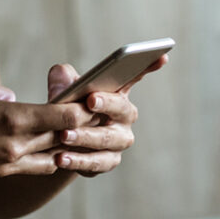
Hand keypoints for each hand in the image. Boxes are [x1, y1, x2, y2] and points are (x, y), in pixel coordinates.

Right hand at [0, 77, 91, 182]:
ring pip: (53, 157)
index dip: (83, 109)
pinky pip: (34, 168)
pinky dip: (48, 159)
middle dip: (84, 128)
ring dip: (68, 148)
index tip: (95, 101)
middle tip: (101, 117)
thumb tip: (16, 100)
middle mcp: (15, 145)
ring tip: (81, 137)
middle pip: (63, 138)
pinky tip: (55, 152)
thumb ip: (2, 92)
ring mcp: (8, 164)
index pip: (63, 117)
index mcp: (12, 118)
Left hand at [43, 58, 161, 176]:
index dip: (149, 66)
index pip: (135, 76)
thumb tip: (61, 75)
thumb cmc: (67, 109)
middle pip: (121, 108)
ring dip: (85, 136)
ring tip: (64, 135)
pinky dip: (78, 160)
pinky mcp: (108, 162)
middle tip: (90, 100)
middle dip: (107, 104)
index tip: (162, 56)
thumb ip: (61, 79)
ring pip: (107, 139)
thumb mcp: (62, 91)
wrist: (57, 143)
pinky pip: (96, 162)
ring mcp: (119, 141)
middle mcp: (125, 116)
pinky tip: (61, 158)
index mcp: (117, 92)